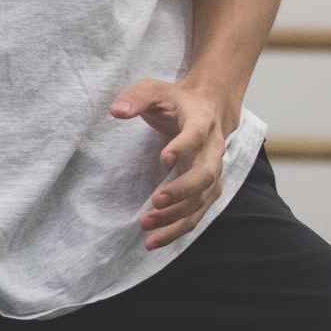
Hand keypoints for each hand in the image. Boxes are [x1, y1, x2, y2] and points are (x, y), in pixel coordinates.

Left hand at [110, 74, 236, 245]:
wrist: (208, 108)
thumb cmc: (175, 100)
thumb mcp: (155, 89)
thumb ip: (136, 97)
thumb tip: (116, 111)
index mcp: (202, 121)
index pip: (197, 135)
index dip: (184, 146)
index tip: (164, 158)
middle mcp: (213, 150)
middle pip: (206, 175)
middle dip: (181, 191)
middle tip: (156, 202)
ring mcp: (213, 173)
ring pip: (202, 200)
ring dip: (176, 216)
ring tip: (147, 227)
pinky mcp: (206, 191)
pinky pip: (196, 214)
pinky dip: (177, 230)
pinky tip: (154, 242)